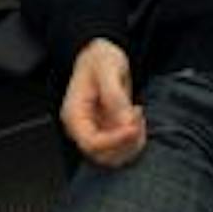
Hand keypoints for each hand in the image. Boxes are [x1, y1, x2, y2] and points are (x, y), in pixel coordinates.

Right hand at [60, 38, 146, 167]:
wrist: (101, 55)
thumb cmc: (99, 58)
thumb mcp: (108, 68)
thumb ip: (114, 95)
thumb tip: (125, 121)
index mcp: (74, 114)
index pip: (91, 143)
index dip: (115, 141)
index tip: (134, 127)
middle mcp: (82, 128)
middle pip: (103, 155)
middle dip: (126, 141)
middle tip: (137, 115)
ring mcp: (95, 131)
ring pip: (115, 156)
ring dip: (133, 142)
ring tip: (137, 115)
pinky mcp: (108, 131)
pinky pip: (122, 148)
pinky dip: (135, 139)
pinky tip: (137, 118)